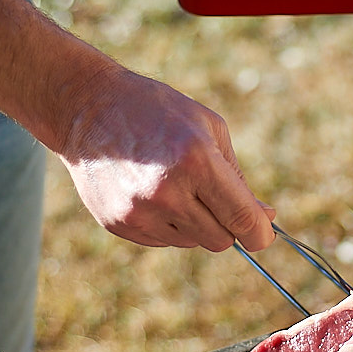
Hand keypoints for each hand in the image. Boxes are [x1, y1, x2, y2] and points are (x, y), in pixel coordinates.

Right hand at [59, 66, 274, 251]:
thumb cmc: (158, 112)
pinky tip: (151, 192)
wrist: (88, 109)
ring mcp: (138, 212)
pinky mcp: (118, 224)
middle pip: (220, 240)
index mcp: (197, 161)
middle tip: (215, 198)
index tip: (263, 232)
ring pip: (191, 242)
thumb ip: (237, 178)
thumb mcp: (209, 127)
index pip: (242, 219)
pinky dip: (167, 224)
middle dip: (227, 224)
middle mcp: (167, 192)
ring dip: (194, 223)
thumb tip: (264, 219)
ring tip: (175, 185)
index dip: (260, 233)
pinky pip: (162, 242)